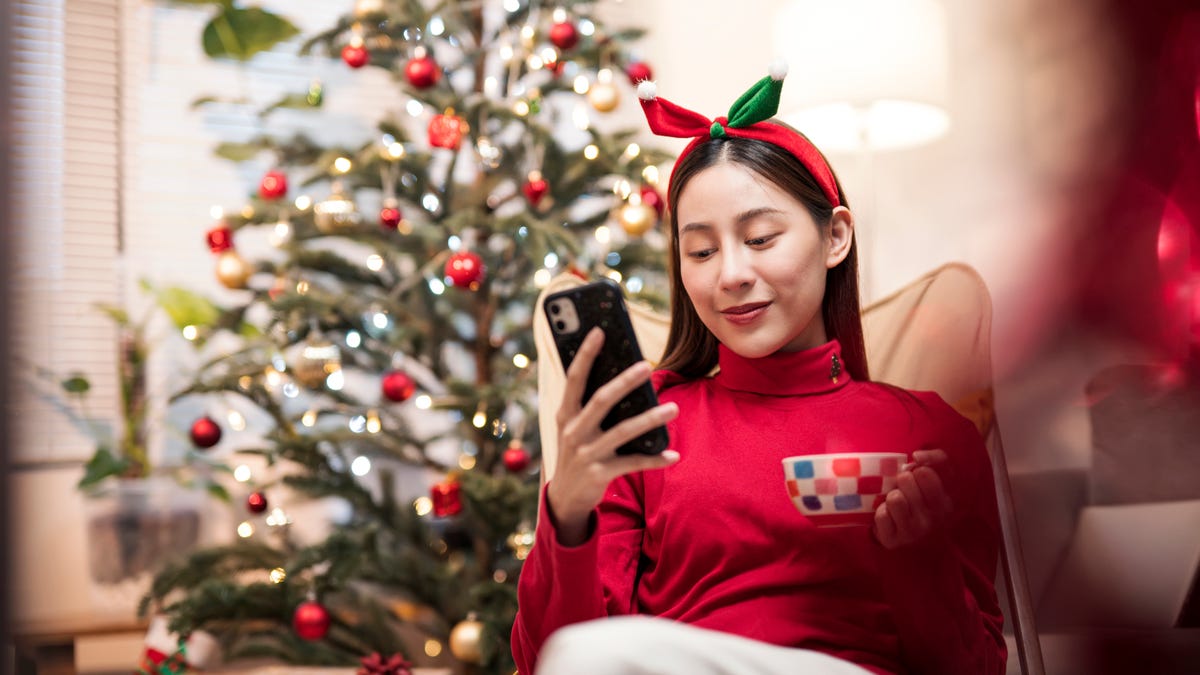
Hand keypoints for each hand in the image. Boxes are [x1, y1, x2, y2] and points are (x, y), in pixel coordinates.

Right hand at [547, 328, 679, 545]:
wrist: (565, 497)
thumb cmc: (577, 451)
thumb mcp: (574, 427)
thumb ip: (590, 404)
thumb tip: (623, 374)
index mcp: (565, 414)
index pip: (574, 379)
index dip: (585, 354)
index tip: (599, 331)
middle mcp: (573, 431)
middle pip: (601, 400)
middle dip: (624, 382)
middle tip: (647, 366)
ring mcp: (586, 454)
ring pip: (623, 431)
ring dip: (650, 419)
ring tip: (674, 408)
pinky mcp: (599, 474)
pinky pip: (633, 463)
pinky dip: (655, 459)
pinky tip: (673, 454)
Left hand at [873, 449, 954, 548]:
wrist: (905, 532)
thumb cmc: (918, 499)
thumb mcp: (932, 477)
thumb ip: (936, 459)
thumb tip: (918, 455)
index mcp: (947, 502)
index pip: (927, 472)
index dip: (917, 469)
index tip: (916, 473)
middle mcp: (935, 519)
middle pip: (906, 479)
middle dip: (902, 481)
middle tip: (905, 490)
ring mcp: (916, 532)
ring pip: (895, 498)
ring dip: (891, 497)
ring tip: (896, 504)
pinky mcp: (895, 541)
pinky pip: (882, 515)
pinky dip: (881, 512)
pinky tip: (889, 518)